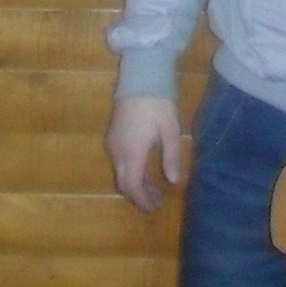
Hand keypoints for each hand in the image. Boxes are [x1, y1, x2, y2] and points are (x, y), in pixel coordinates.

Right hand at [108, 94, 185, 211]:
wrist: (139, 79)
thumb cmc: (158, 104)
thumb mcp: (170, 130)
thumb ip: (171, 156)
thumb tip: (173, 180)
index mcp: (132, 153)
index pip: (133, 186)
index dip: (143, 200)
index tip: (155, 207)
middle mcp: (117, 153)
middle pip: (124, 183)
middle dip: (140, 195)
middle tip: (157, 200)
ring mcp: (113, 144)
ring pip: (121, 173)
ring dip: (136, 183)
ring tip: (155, 187)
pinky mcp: (112, 136)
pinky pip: (119, 162)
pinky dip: (131, 171)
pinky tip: (145, 169)